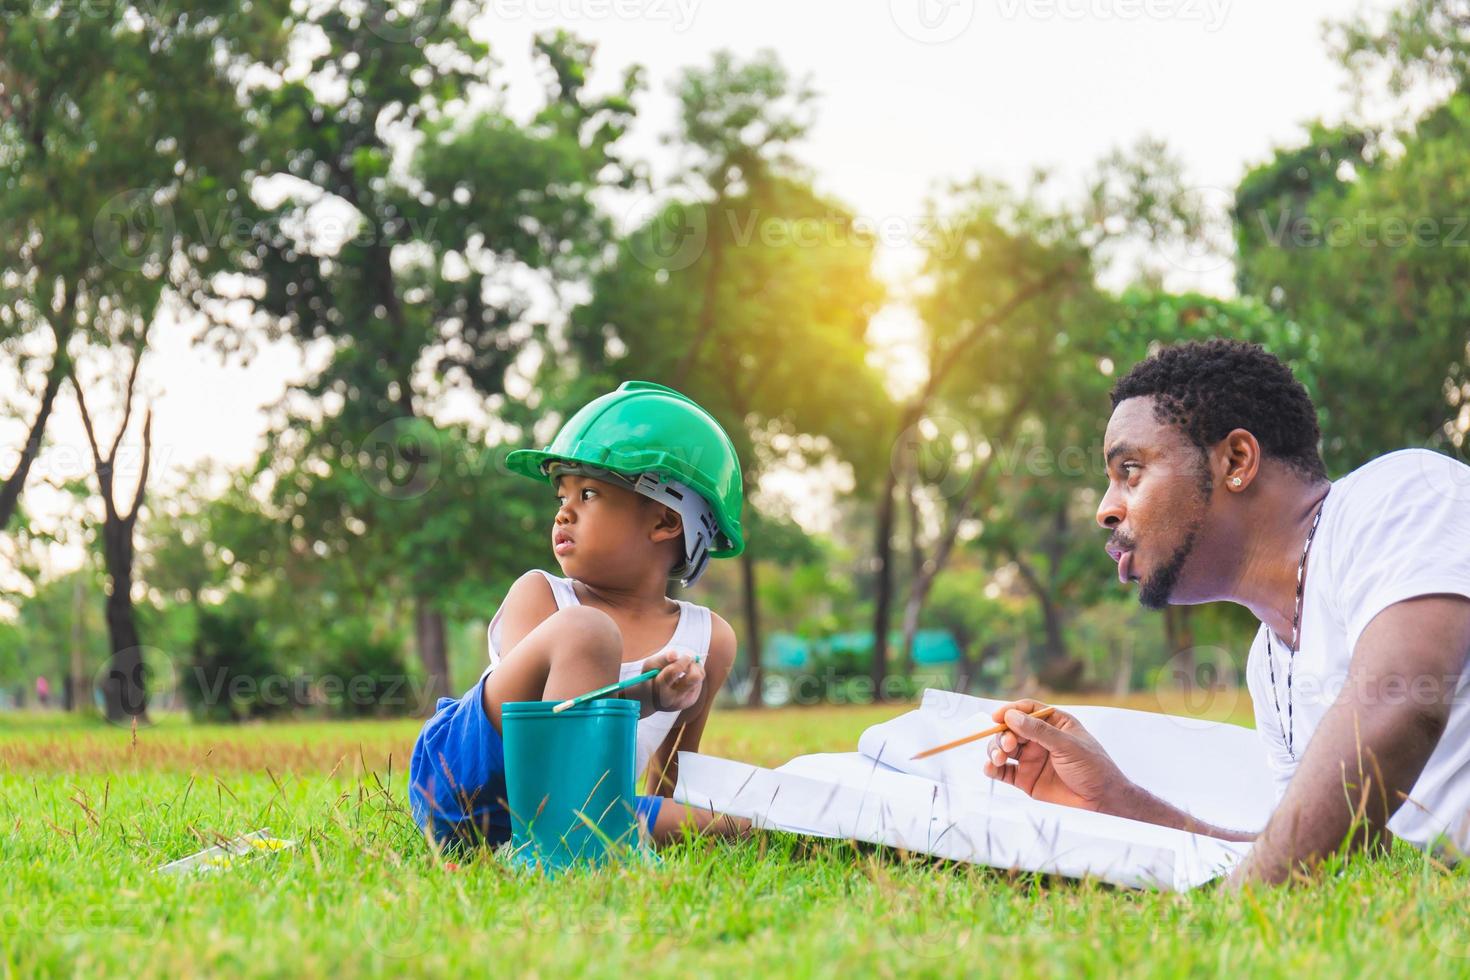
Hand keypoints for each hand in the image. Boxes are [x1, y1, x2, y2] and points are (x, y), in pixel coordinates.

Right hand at [644, 648, 703, 712]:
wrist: (651, 699)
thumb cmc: (651, 677)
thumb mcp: (650, 666)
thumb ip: (662, 659)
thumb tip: (674, 655)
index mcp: (660, 689)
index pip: (674, 671)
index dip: (682, 660)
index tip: (685, 656)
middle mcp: (673, 698)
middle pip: (694, 677)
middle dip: (694, 665)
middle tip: (689, 660)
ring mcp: (684, 701)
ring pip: (698, 679)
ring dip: (694, 669)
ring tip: (685, 668)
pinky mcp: (691, 700)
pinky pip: (698, 683)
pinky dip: (693, 675)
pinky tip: (684, 677)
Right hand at [981, 699, 1130, 812]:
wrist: (1101, 800)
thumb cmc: (1093, 766)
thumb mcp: (1068, 745)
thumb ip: (1039, 731)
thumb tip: (1011, 717)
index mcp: (1053, 724)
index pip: (1027, 710)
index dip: (1010, 711)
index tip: (997, 717)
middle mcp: (1039, 739)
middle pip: (1010, 729)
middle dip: (1004, 734)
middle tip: (1009, 745)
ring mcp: (1031, 759)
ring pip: (1003, 748)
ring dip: (995, 750)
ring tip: (999, 758)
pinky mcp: (1025, 779)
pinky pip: (1003, 771)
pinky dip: (992, 768)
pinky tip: (990, 768)